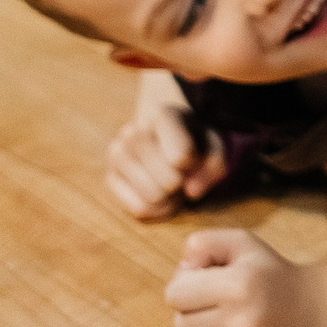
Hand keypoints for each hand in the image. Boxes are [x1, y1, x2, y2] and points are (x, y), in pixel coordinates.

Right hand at [105, 96, 227, 220]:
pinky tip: (163, 197)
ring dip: (172, 199)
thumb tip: (192, 192)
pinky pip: (139, 209)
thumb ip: (214, 166)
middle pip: (168, 181)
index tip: (193, 158)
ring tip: (175, 185)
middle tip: (185, 176)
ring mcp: (117, 155)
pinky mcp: (110, 178)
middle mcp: (133, 132)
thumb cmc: (196, 142)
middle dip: (184, 185)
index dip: (194, 166)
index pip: (180, 157)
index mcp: (163, 116)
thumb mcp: (215, 147)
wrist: (167, 139)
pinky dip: (158, 210)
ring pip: (152, 197)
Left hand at [137, 229, 326, 326]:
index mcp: (239, 285)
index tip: (212, 280)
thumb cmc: (269, 273)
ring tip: (228, 324)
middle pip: (178, 321)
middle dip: (194, 309)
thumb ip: (202, 243)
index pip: (174, 292)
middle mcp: (240, 322)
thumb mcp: (241, 242)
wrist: (313, 310)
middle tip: (226, 302)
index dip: (188, 283)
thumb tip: (180, 274)